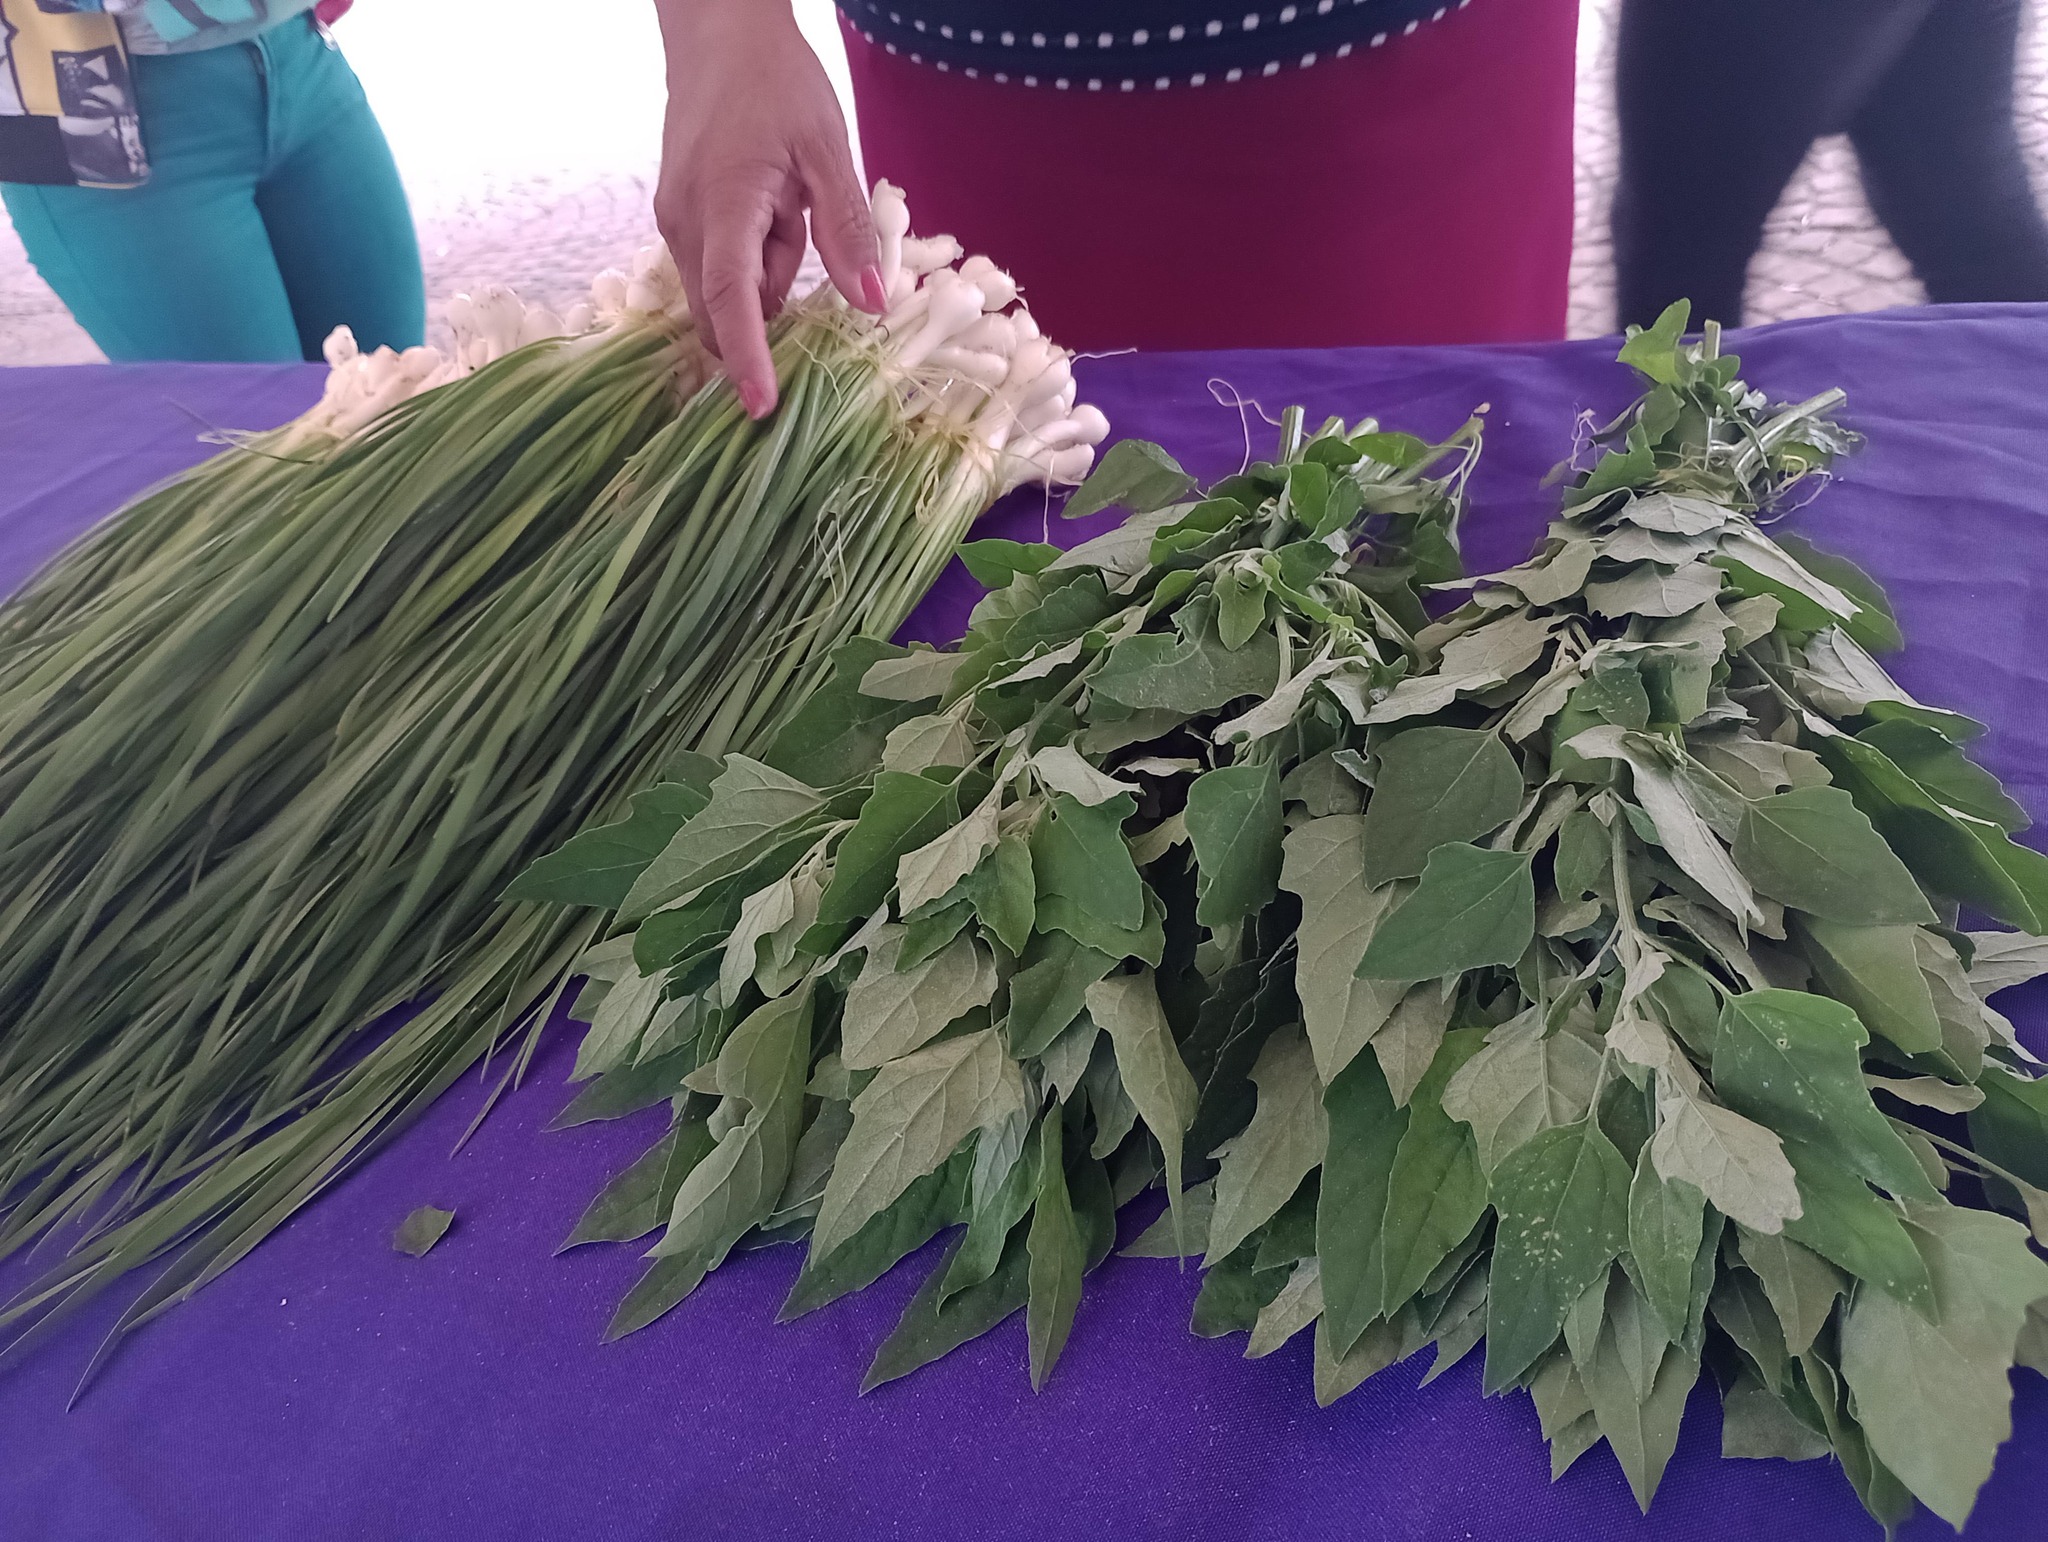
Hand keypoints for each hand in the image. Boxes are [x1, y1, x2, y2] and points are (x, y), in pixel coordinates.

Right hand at [654, 0, 884, 416]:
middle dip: (766, 314)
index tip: (762, 406)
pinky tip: (773, 210)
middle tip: (802, 251)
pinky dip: (753, 258)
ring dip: (766, 275)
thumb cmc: (777, 84)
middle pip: (723, 307)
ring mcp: (676, 221)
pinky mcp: (680, 218)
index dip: (747, 357)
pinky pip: (721, 266)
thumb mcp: (828, 150)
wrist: (718, 34)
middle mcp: (685, 221)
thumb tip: (871, 305)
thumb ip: (847, 229)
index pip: (731, 297)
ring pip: (725, 289)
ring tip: (788, 205)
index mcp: (723, 202)